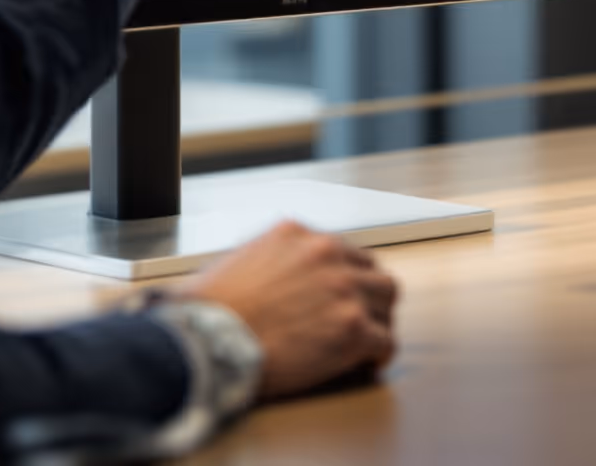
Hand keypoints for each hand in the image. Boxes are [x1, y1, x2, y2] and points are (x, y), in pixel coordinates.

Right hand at [176, 221, 399, 399]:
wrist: (209, 341)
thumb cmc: (209, 311)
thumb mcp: (235, 261)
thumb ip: (264, 261)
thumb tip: (264, 280)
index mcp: (296, 234)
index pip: (339, 250)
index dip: (344, 276)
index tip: (341, 294)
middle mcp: (326, 253)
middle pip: (370, 269)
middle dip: (368, 294)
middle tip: (362, 315)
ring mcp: (344, 288)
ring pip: (387, 298)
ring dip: (379, 318)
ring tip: (370, 339)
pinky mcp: (353, 327)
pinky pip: (385, 340)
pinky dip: (381, 353)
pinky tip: (372, 362)